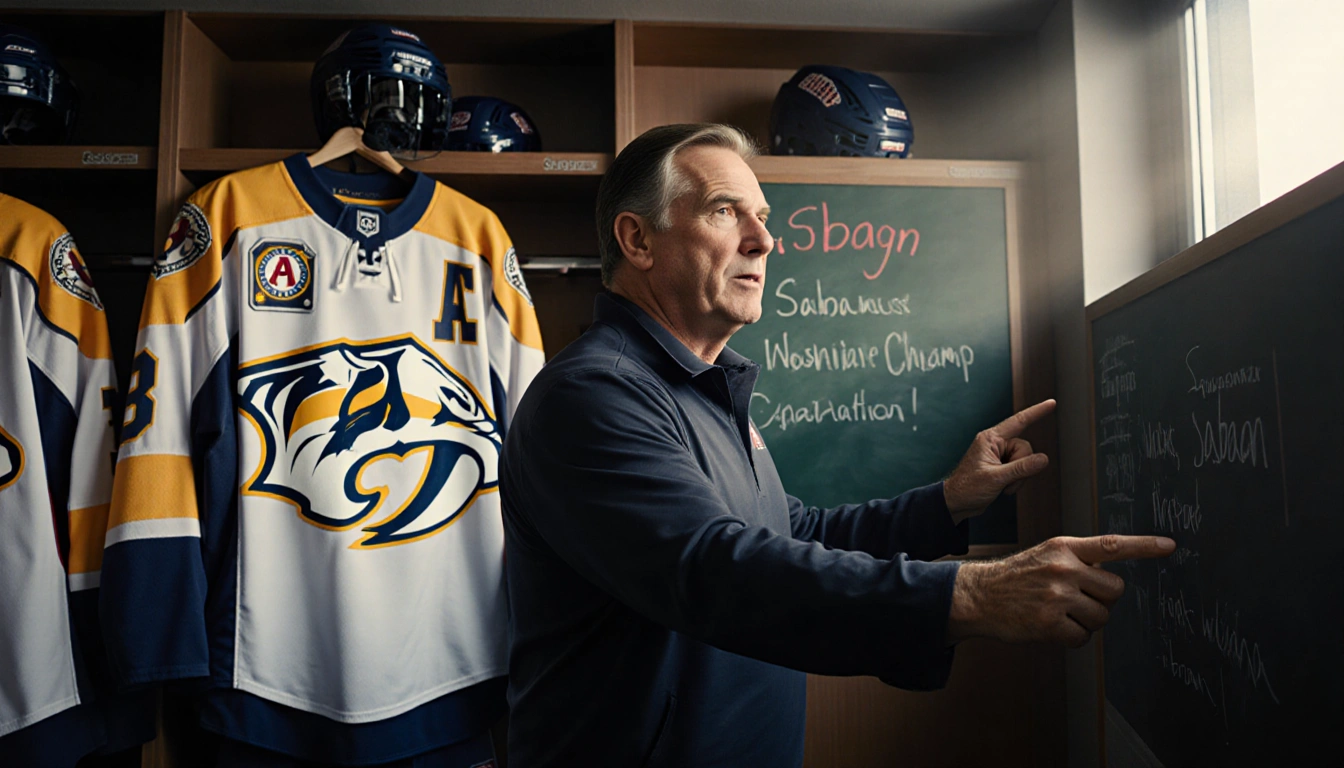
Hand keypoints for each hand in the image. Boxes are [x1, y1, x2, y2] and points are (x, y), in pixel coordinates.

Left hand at [943, 399, 1055, 521]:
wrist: (957, 503)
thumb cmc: (967, 488)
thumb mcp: (996, 478)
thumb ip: (1021, 468)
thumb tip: (1043, 459)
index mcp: (990, 439)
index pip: (1019, 421)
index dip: (1037, 412)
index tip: (1052, 403)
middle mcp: (995, 444)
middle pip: (1025, 448)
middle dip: (1021, 467)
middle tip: (1005, 479)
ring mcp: (999, 455)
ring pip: (1026, 460)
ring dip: (1019, 477)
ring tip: (1002, 485)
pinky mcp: (1002, 466)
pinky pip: (1021, 469)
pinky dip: (1017, 480)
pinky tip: (1004, 487)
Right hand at [946, 534, 1175, 647]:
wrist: (980, 595)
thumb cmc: (1017, 576)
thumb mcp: (1047, 554)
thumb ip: (1079, 559)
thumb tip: (1112, 574)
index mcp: (1064, 547)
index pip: (1112, 545)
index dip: (1144, 546)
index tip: (1170, 546)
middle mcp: (1063, 568)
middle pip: (1115, 590)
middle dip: (1103, 599)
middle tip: (1077, 599)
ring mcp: (1056, 596)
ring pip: (1102, 617)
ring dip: (1087, 621)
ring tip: (1061, 613)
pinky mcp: (1050, 623)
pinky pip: (1083, 638)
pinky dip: (1072, 637)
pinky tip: (1052, 627)